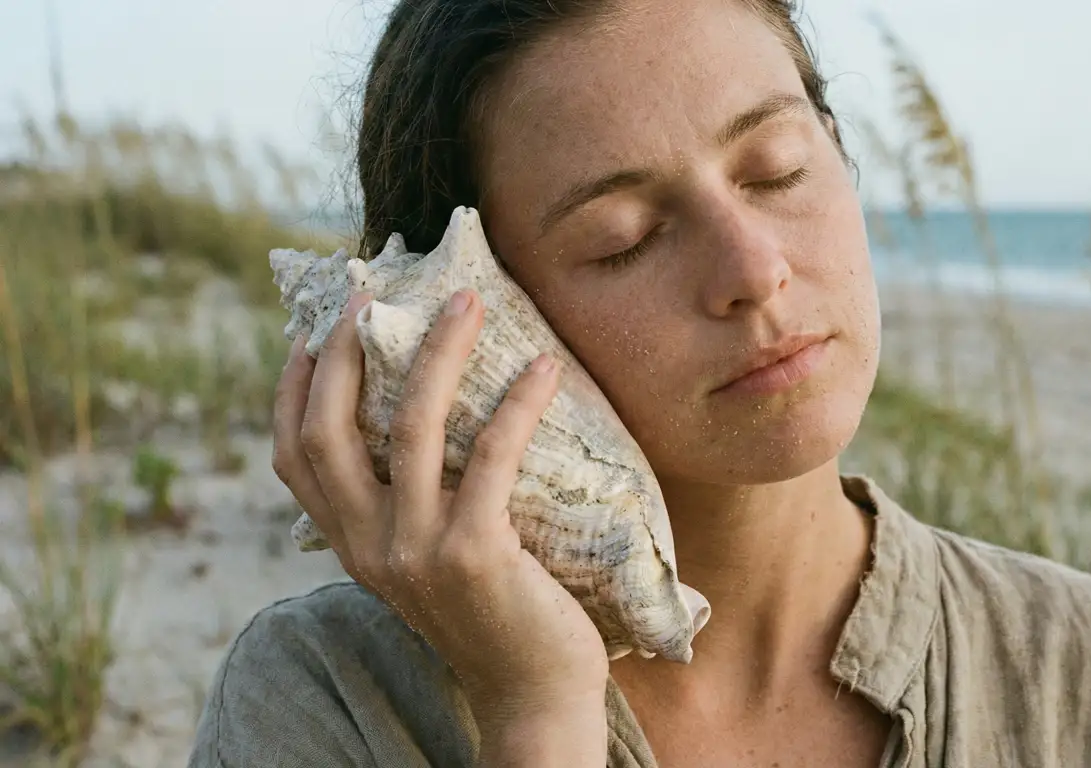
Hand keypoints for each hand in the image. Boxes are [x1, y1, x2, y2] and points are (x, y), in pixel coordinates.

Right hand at [271, 289, 608, 760]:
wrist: (535, 697)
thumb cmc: (496, 616)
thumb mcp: (429, 563)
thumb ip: (407, 510)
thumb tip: (422, 425)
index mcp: (351, 547)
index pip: (293, 458)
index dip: (292, 389)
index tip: (310, 331)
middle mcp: (367, 548)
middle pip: (327, 431)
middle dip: (344, 353)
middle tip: (372, 293)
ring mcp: (415, 553)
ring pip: (407, 429)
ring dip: (437, 356)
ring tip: (470, 304)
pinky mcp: (473, 554)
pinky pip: (490, 457)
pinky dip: (516, 405)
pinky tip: (545, 370)